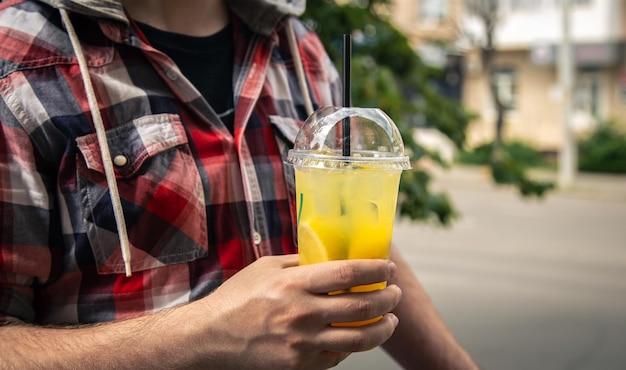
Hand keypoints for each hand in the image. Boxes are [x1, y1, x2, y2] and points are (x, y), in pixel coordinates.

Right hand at [188, 255, 401, 368]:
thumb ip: (300, 262)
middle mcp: (301, 314)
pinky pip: (339, 356)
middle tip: (395, 292)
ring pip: (360, 339)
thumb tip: (332, 255)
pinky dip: (355, 346)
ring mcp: (302, 344)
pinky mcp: (300, 366)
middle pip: (362, 307)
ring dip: (384, 327)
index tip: (389, 268)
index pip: (349, 274)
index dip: (376, 270)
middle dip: (389, 298)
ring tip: (391, 319)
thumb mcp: (266, 268)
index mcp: (293, 283)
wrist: (210, 338)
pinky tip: (359, 335)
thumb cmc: (237, 298)